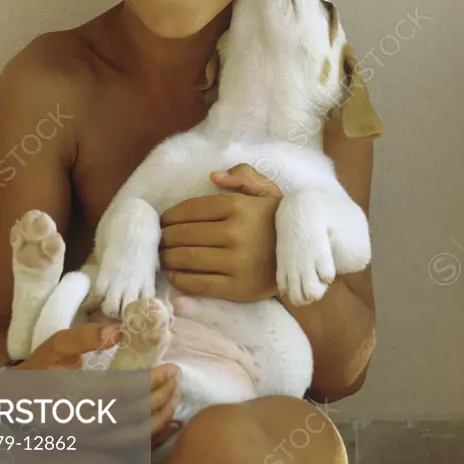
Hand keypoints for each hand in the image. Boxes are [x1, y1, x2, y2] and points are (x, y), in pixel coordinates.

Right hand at [0, 326, 181, 449]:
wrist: (17, 402)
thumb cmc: (40, 368)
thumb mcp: (58, 344)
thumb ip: (87, 336)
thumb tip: (118, 332)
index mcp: (77, 397)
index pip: (125, 391)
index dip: (152, 380)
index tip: (170, 366)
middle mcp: (85, 424)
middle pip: (135, 414)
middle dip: (162, 394)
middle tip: (176, 375)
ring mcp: (90, 440)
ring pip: (136, 436)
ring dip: (161, 417)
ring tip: (175, 395)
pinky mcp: (94, 447)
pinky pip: (129, 448)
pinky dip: (153, 438)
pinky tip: (169, 423)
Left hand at [159, 164, 283, 301]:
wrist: (305, 259)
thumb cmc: (278, 222)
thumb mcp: (268, 191)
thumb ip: (243, 175)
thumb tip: (214, 176)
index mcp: (239, 207)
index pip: (191, 209)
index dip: (171, 215)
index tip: (162, 221)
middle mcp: (236, 234)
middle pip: (185, 234)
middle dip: (165, 237)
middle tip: (159, 240)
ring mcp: (237, 263)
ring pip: (188, 258)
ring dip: (168, 257)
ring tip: (163, 256)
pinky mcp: (238, 288)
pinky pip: (199, 283)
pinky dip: (181, 279)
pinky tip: (175, 274)